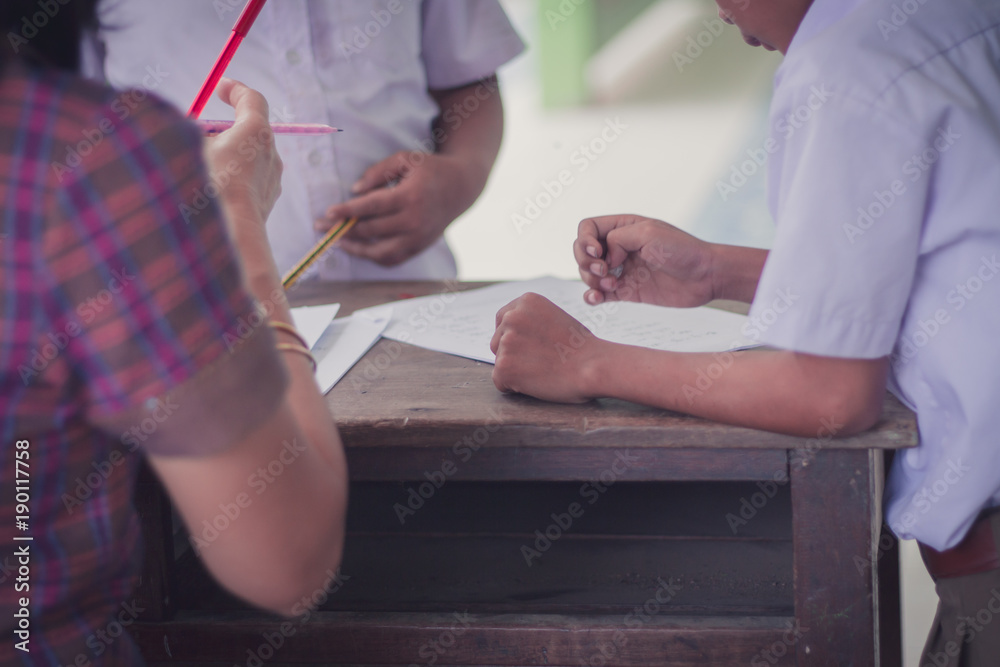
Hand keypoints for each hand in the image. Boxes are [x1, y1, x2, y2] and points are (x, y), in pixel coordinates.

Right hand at [202, 78, 282, 235]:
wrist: (229, 238)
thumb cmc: (207, 188)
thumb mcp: (189, 147)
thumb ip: (187, 129)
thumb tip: (186, 129)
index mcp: (256, 132)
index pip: (252, 99)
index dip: (235, 90)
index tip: (220, 88)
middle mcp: (270, 153)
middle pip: (248, 130)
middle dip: (223, 128)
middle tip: (198, 136)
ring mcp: (272, 179)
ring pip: (247, 157)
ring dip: (226, 155)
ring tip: (200, 168)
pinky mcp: (268, 201)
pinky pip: (249, 179)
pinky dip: (232, 177)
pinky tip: (211, 190)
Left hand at [318, 150, 475, 266]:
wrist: (461, 188)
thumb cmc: (430, 169)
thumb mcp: (405, 159)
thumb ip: (378, 172)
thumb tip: (355, 191)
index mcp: (409, 196)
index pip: (372, 207)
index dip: (348, 211)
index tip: (328, 213)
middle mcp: (414, 221)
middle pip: (371, 230)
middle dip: (343, 229)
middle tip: (321, 227)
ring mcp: (418, 238)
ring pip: (380, 252)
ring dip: (356, 249)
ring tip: (338, 241)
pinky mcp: (420, 247)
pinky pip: (393, 259)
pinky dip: (374, 257)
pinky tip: (359, 248)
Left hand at [491, 293, 605, 403]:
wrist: (594, 366)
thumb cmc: (581, 348)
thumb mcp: (554, 318)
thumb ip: (531, 321)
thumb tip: (511, 333)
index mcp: (525, 302)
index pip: (503, 320)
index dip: (516, 337)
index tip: (532, 346)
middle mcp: (512, 317)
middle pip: (497, 341)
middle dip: (514, 354)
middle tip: (541, 361)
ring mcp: (506, 341)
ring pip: (500, 362)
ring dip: (516, 370)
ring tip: (542, 370)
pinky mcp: (504, 366)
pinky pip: (500, 382)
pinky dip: (514, 387)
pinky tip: (536, 382)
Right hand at [574, 215, 715, 307]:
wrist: (705, 276)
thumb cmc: (682, 250)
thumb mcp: (648, 233)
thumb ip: (617, 239)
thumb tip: (605, 258)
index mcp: (623, 227)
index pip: (587, 228)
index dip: (585, 241)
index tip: (599, 254)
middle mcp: (619, 247)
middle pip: (582, 251)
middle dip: (585, 262)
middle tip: (605, 270)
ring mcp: (621, 270)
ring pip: (588, 274)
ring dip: (591, 280)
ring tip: (611, 284)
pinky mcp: (627, 291)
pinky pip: (600, 294)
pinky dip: (592, 296)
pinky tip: (596, 298)